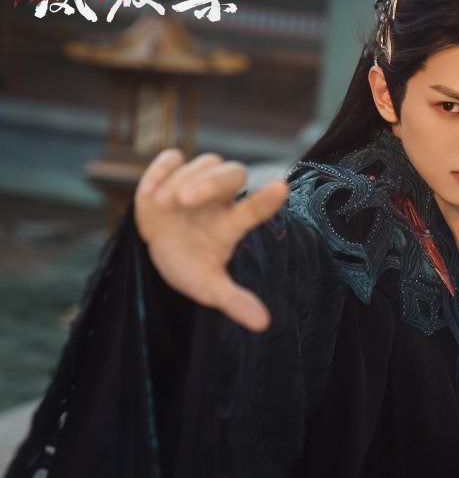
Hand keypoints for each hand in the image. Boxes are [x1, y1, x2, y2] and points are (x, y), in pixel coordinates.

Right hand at [134, 149, 288, 331]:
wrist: (153, 248)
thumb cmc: (188, 264)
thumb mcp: (208, 287)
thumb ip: (233, 300)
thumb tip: (263, 324)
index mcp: (232, 223)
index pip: (257, 208)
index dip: (267, 200)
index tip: (281, 188)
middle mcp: (221, 198)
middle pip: (232, 173)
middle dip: (209, 183)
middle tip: (184, 201)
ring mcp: (197, 180)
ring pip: (204, 164)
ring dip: (182, 181)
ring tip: (164, 205)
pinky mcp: (172, 170)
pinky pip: (172, 157)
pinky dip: (163, 169)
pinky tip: (153, 189)